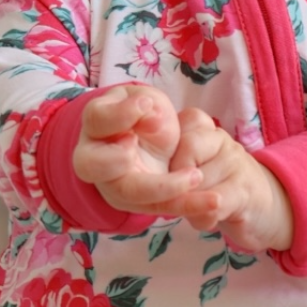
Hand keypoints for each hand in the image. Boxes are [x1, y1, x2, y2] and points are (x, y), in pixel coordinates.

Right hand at [72, 85, 201, 214]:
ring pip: (132, 194)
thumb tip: (144, 111)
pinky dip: (188, 204)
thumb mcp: (145, 99)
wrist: (154, 140)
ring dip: (166, 190)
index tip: (143, 106)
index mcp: (96, 126)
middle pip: (95, 167)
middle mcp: (96, 160)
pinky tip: (212, 200)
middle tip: (136, 152)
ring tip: (197, 176)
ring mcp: (115, 186)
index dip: (117, 116)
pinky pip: (161, 207)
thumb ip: (143, 105)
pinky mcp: (141, 203)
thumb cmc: (145, 113)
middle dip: (116, 162)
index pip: (97, 120)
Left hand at [166, 109, 293, 252]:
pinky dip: (203, 217)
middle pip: (186, 149)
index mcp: (205, 130)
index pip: (179, 123)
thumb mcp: (194, 168)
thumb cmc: (219, 187)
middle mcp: (221, 140)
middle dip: (175, 179)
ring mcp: (236, 163)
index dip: (165, 149)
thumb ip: (171, 161)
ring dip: (189, 204)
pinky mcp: (245, 191)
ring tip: (195, 212)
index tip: (158, 170)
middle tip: (176, 197)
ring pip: (198, 179)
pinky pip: (214, 202)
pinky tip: (207, 221)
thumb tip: (135, 166)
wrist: (268, 207)